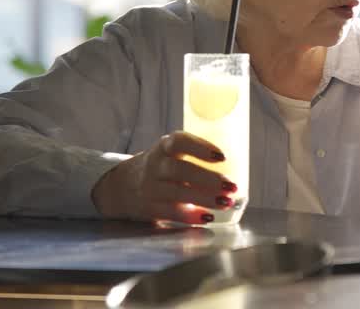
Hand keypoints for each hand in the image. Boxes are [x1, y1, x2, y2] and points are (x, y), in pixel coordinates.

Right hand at [91, 131, 236, 223]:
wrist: (121, 186)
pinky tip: (208, 217)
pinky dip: (190, 216)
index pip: (179, 142)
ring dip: (205, 198)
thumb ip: (194, 156)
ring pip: (177, 193)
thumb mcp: (169, 153)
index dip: (201, 147)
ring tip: (226, 201)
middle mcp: (155, 165)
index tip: (222, 156)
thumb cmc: (160, 166)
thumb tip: (238, 165)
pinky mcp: (149, 208)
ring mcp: (150, 188)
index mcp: (163, 147)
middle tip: (231, 185)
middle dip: (208, 178)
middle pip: (180, 170)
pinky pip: (171, 212)